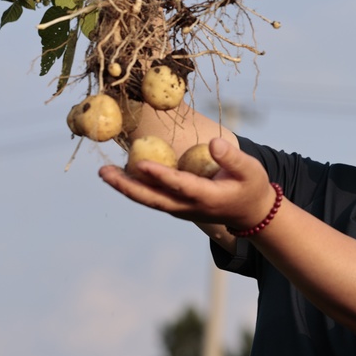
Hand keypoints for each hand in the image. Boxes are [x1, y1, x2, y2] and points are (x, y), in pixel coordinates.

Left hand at [98, 138, 277, 230]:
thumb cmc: (252, 186)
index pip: (179, 185)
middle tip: (104, 172)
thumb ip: (232, 157)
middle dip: (127, 186)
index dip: (160, 175)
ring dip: (126, 187)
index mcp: (207, 197)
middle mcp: (189, 207)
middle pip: (153, 199)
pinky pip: (153, 197)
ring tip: (105, 172)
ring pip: (149, 200)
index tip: (141, 163)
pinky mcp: (177, 206)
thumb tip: (213, 142)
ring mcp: (181, 209)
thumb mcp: (251, 169)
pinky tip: (122, 174)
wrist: (251, 212)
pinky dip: (135, 187)